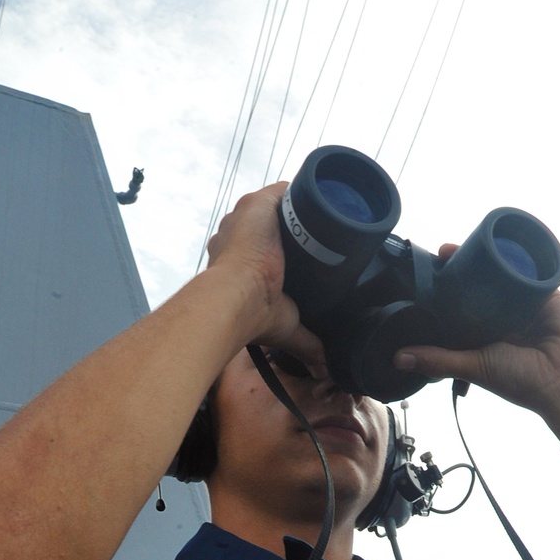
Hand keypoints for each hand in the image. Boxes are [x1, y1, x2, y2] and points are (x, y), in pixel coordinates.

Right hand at [206, 183, 325, 372]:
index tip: (301, 254)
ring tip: (324, 221)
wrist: (237, 298)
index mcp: (235, 258)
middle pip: (268, 222)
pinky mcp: (258, 204)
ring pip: (276, 205)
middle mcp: (234, 233)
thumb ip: (306, 343)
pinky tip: (321, 198)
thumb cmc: (251, 315)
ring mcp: (244, 216)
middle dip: (290, 228)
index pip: (259, 244)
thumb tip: (323, 369)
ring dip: (298, 210)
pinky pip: (284, 190)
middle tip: (316, 241)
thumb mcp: (285, 327)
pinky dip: (303, 191)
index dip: (280, 247)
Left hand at [392, 247, 559, 415]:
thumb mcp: (473, 366)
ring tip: (468, 242)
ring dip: (488, 257)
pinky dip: (519, 255)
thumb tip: (398, 358)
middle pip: (480, 285)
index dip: (445, 291)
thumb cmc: (522, 380)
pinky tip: (503, 241)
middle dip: (463, 269)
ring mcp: (524, 302)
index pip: (460, 307)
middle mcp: (503, 317)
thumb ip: (438, 360)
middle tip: (444, 252)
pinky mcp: (546, 291)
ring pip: (503, 273)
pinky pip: (531, 268)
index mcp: (484, 335)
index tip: (427, 275)